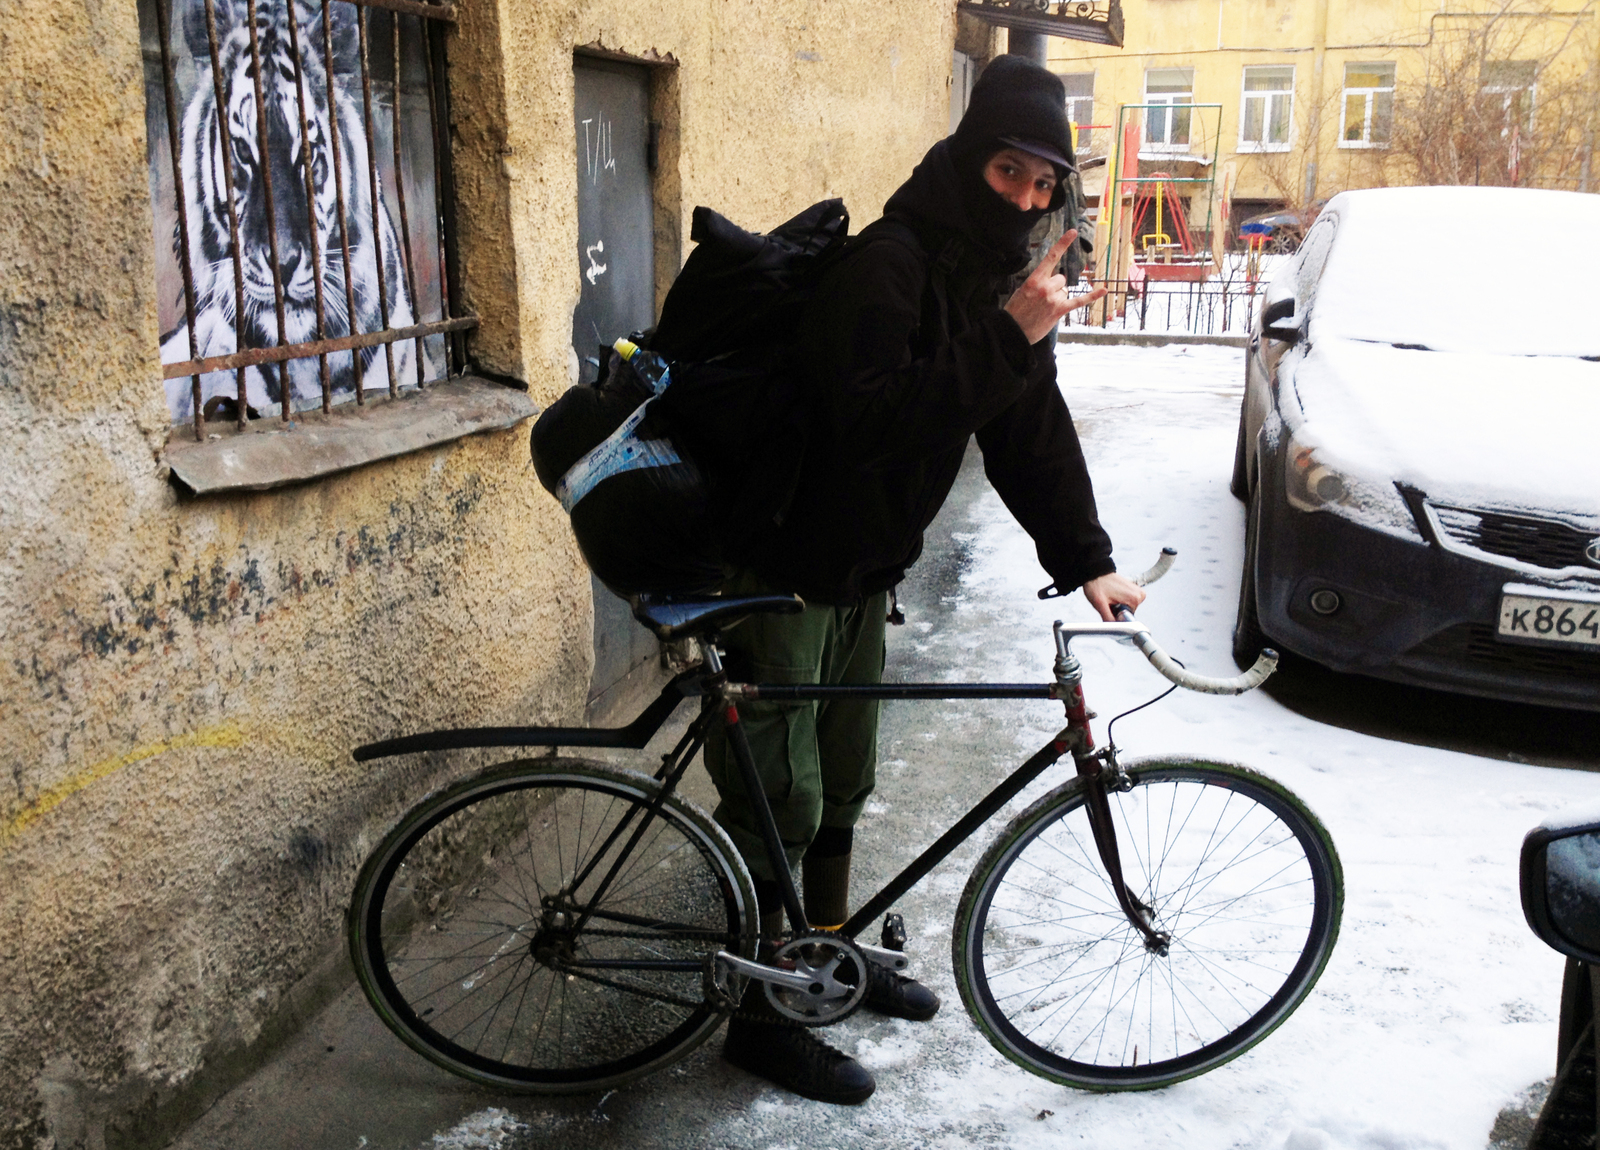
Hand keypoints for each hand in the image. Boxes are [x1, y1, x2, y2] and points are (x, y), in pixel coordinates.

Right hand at [1003, 230, 1108, 344]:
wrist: (1012, 332)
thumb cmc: (1015, 312)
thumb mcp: (1022, 291)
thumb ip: (1037, 283)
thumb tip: (1051, 283)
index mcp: (1034, 279)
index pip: (1051, 257)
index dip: (1063, 243)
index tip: (1073, 232)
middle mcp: (1045, 286)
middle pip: (1061, 279)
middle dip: (1054, 287)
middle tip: (1042, 300)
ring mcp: (1053, 299)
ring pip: (1065, 291)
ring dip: (1058, 299)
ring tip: (1044, 309)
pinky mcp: (1059, 310)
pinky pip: (1078, 301)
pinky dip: (1092, 296)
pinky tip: (1103, 290)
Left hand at [1081, 572, 1146, 622]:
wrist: (1096, 573)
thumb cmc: (1097, 585)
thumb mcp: (1100, 605)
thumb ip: (1108, 619)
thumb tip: (1115, 630)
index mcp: (1135, 599)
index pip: (1129, 619)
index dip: (1117, 618)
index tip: (1110, 609)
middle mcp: (1139, 595)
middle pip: (1129, 614)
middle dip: (1117, 612)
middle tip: (1109, 602)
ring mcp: (1138, 592)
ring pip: (1128, 609)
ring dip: (1118, 607)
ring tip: (1111, 598)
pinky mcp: (1135, 591)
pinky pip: (1128, 603)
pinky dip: (1120, 602)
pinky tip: (1114, 596)